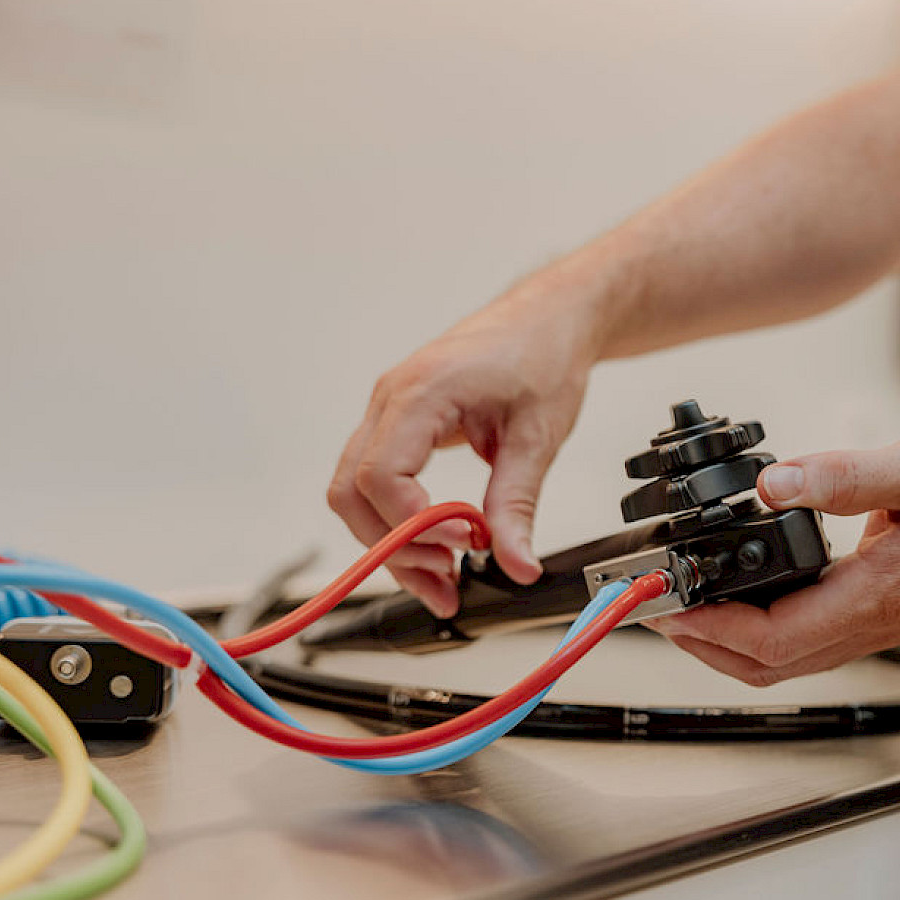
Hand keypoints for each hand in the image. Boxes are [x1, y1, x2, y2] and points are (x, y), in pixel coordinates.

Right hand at [327, 279, 604, 616]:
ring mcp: (388, 411)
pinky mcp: (399, 424)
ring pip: (355, 493)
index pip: (380, 475)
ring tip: (444, 578)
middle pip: (352, 492)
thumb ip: (518, 505)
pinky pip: (377, 481)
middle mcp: (391, 399)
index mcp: (422, 392)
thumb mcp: (538, 437)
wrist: (547, 319)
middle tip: (448, 579)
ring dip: (392, 541)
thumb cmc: (542, 356)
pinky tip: (437, 547)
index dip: (414, 523)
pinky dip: (399, 521)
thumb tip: (514, 564)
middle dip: (394, 545)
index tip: (463, 545)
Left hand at [647, 434, 899, 685]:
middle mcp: (873, 624)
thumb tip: (775, 483)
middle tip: (658, 610)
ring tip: (687, 604)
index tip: (667, 608)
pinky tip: (747, 594)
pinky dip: (764, 628)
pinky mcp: (882, 614)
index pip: (773, 639)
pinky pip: (810, 639)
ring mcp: (878, 625)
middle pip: (768, 666)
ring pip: (788, 659)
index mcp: (875, 597)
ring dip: (729, 642)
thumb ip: (841, 475)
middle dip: (704, 645)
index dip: (709, 630)